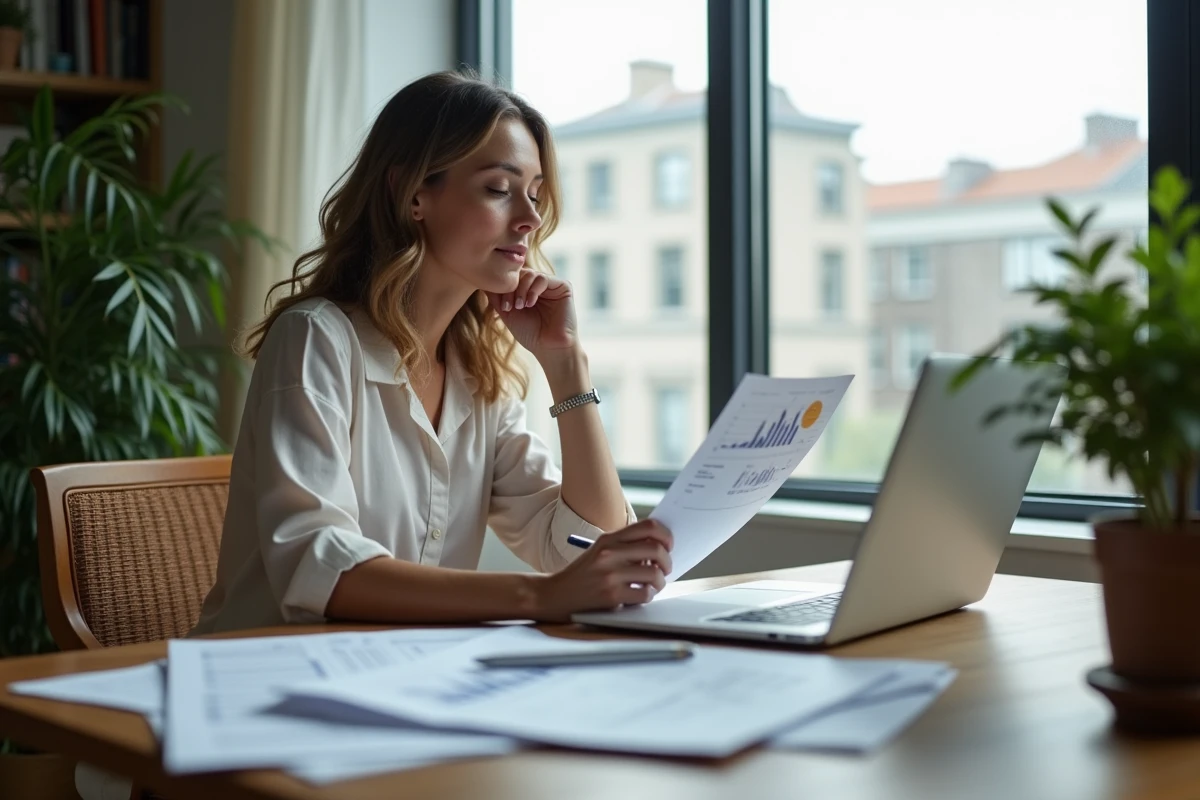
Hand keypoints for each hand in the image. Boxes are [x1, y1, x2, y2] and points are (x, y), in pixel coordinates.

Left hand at [486, 268, 577, 361]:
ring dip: (521, 290)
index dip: (504, 288)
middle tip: (510, 307)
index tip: (502, 307)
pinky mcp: (563, 286)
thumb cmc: (529, 333)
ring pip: (530, 273)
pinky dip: (533, 290)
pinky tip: (530, 304)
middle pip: (520, 273)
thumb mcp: (507, 312)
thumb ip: (496, 296)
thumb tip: (481, 281)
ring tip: (520, 306)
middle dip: (512, 289)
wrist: (548, 347)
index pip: (513, 277)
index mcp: (528, 289)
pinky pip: (543, 278)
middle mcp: (539, 284)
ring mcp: (552, 284)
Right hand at [532, 520, 673, 621]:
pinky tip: (641, 595)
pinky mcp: (610, 595)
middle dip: (667, 561)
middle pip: (656, 548)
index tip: (669, 545)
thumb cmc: (583, 574)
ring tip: (654, 585)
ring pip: (654, 573)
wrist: (556, 594)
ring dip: (660, 581)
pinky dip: (648, 596)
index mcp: (609, 539)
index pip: (648, 527)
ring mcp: (610, 574)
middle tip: (665, 569)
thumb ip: (625, 546)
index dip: (666, 535)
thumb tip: (660, 546)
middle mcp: (609, 553)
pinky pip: (645, 594)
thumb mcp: (600, 551)